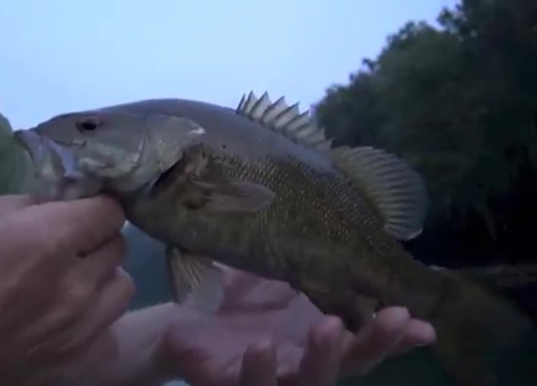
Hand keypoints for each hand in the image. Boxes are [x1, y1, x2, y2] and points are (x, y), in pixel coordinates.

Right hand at [0, 194, 133, 385]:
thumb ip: (17, 210)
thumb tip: (52, 203)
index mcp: (43, 243)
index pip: (108, 211)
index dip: (95, 204)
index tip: (80, 206)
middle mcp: (72, 288)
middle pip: (117, 247)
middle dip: (95, 237)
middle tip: (66, 241)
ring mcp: (75, 331)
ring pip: (119, 288)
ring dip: (100, 277)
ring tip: (68, 279)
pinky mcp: (68, 363)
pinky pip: (106, 329)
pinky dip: (94, 317)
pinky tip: (63, 316)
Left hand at [160, 267, 435, 385]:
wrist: (182, 317)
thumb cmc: (235, 297)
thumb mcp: (272, 272)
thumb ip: (303, 260)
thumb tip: (338, 226)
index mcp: (315, 334)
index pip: (364, 341)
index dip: (395, 337)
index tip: (425, 325)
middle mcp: (301, 361)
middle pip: (350, 365)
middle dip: (375, 343)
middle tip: (398, 317)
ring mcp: (270, 376)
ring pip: (309, 382)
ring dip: (324, 358)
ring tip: (330, 327)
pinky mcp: (229, 384)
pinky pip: (249, 384)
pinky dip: (259, 369)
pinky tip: (263, 346)